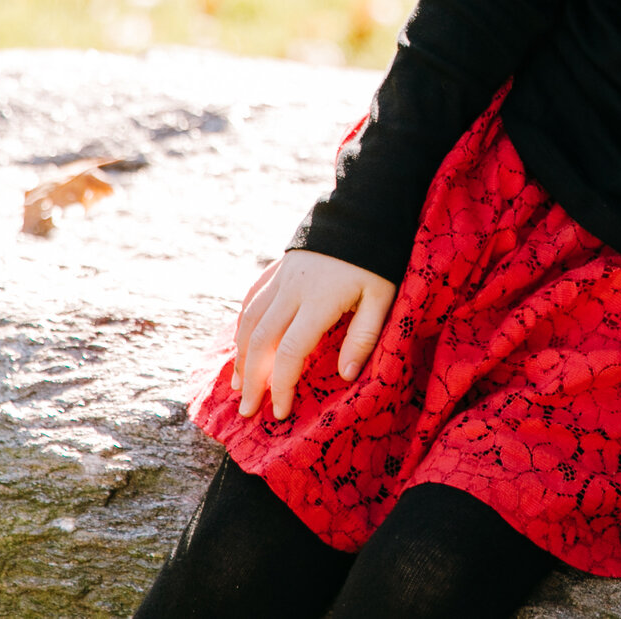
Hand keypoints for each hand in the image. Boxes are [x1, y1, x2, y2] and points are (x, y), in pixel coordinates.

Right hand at [231, 249, 396, 419]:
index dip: (281, 386)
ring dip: (240, 355)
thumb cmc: (379, 257)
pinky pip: (251, 298)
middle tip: (247, 410)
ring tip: (238, 384)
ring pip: (249, 320)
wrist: (364, 208)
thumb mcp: (382, 296)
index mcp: (317, 302)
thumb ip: (364, 336)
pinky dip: (242, 323)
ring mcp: (280, 277)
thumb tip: (345, 376)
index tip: (281, 412)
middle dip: (252, 380)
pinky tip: (241, 341)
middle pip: (260, 342)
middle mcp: (291, 291)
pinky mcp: (278, 266)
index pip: (288, 353)